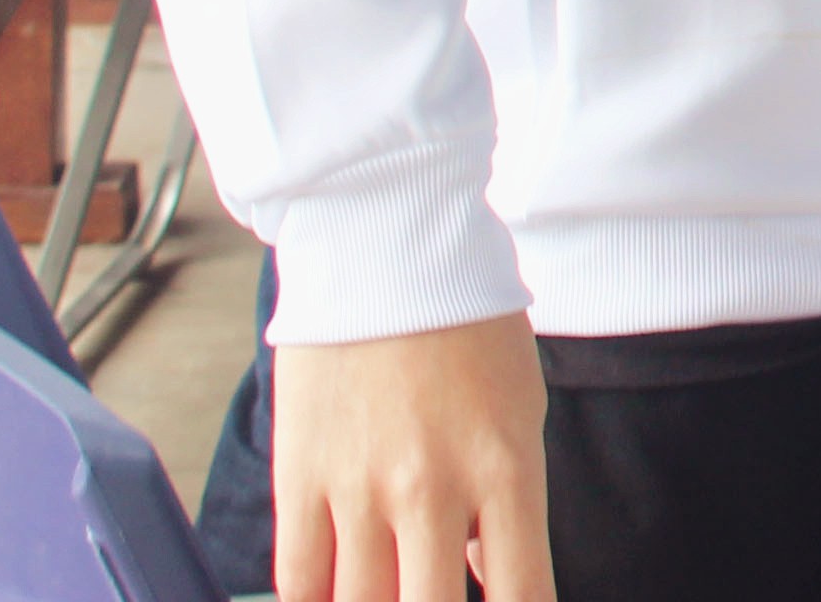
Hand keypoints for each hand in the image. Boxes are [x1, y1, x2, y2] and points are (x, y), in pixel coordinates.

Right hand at [278, 313, 553, 601]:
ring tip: (391, 591)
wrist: (387, 252)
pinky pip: (299, 582)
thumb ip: (502, 504)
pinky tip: (334, 594)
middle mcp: (434, 490)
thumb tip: (479, 578)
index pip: (521, 597)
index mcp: (506, 471)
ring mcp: (361, 489)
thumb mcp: (517, 411)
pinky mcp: (301, 479)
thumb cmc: (467, 328)